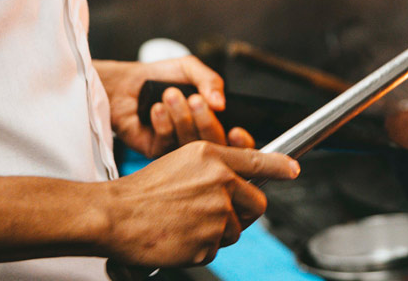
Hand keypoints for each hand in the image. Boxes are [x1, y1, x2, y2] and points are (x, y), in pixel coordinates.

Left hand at [95, 57, 253, 156]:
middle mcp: (197, 136)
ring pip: (191, 143)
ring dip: (181, 116)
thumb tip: (222, 102)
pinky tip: (155, 108)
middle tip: (194, 99)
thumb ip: (210, 81)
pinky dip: (163, 122)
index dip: (241, 141)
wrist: (126, 83)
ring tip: (170, 94)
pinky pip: (166, 144)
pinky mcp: (156, 152)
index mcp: (210, 119)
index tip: (235, 130)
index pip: (235, 141)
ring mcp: (177, 148)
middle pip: (215, 144)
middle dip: (206, 120)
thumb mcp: (190, 69)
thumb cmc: (159, 76)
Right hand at [104, 141, 298, 265]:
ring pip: (235, 230)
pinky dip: (200, 247)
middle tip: (216, 212)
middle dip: (243, 211)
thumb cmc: (143, 190)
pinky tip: (179, 236)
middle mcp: (219, 183)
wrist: (114, 216)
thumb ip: (217, 165)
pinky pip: (215, 249)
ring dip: (217, 231)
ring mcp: (214, 215)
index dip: (280, 165)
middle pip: (256, 203)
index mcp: (212, 158)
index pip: (258, 159)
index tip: (293, 170)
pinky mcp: (206, 243)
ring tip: (186, 222)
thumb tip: (243, 177)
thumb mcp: (182, 160)